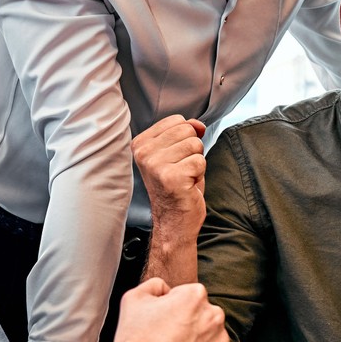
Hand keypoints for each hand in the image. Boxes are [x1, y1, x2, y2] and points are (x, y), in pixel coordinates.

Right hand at [92, 277, 229, 341]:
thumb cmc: (133, 340)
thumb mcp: (133, 298)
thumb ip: (155, 285)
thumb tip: (166, 289)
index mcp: (195, 296)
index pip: (188, 296)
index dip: (172, 308)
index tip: (161, 322)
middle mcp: (214, 316)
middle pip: (202, 315)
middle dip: (188, 324)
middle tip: (166, 339)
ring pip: (210, 337)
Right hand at [133, 115, 207, 232]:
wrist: (174, 221)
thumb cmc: (177, 186)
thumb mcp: (178, 153)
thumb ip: (186, 133)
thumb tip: (199, 124)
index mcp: (140, 144)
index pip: (177, 120)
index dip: (185, 138)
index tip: (176, 159)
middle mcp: (143, 153)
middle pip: (187, 130)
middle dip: (192, 150)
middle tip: (182, 170)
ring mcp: (155, 165)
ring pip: (195, 144)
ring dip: (196, 163)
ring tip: (184, 177)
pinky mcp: (171, 177)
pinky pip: (200, 162)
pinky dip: (199, 174)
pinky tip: (187, 186)